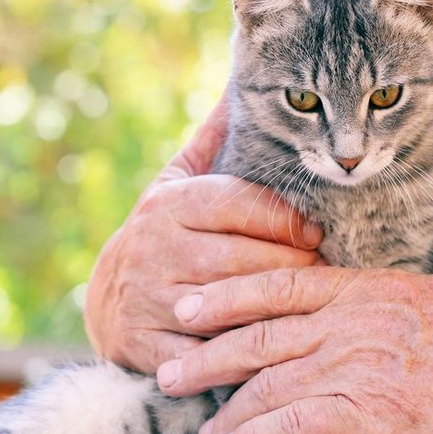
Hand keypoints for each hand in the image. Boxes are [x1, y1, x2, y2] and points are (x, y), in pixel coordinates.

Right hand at [83, 96, 322, 373]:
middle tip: (324, 272)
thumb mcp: (177, 184)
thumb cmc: (163, 235)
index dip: (290, 221)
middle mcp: (158, 248)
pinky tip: (276, 347)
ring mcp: (153, 300)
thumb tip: (242, 82)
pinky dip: (248, 351)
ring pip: (238, 304)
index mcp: (171, 204)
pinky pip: (215, 351)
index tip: (317, 233)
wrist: (108, 302)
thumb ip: (214, 140)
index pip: (245, 206)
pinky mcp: (152, 346)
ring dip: (281, 307)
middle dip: (297, 268)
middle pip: (251, 258)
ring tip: (312, 305)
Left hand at [155, 267, 432, 433]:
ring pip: (274, 383)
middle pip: (262, 335)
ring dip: (231, 409)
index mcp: (370, 289)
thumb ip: (387, 302)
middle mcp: (358, 320)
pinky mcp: (381, 413)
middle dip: (208, 354)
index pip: (281, 284)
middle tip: (169, 369)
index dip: (227, 295)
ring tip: (205, 429)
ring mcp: (366, 364)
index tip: (190, 307)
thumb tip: (360, 305)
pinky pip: (303, 425)